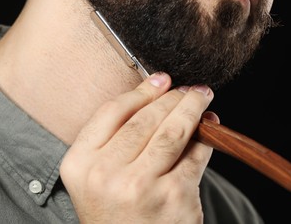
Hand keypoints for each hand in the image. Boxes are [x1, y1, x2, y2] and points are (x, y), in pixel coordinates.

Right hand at [60, 72, 214, 223]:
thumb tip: (157, 92)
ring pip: (173, 132)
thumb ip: (115, 138)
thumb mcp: (97, 176)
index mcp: (80, 163)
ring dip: (192, 108)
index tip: (160, 79)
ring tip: (202, 96)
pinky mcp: (174, 197)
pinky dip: (206, 138)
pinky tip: (210, 126)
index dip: (141, 91)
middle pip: (145, 119)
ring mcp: (141, 186)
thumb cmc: (114, 212)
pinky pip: (195, 156)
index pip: (113, 111)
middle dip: (172, 97)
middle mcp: (105, 174)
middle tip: (187, 89)